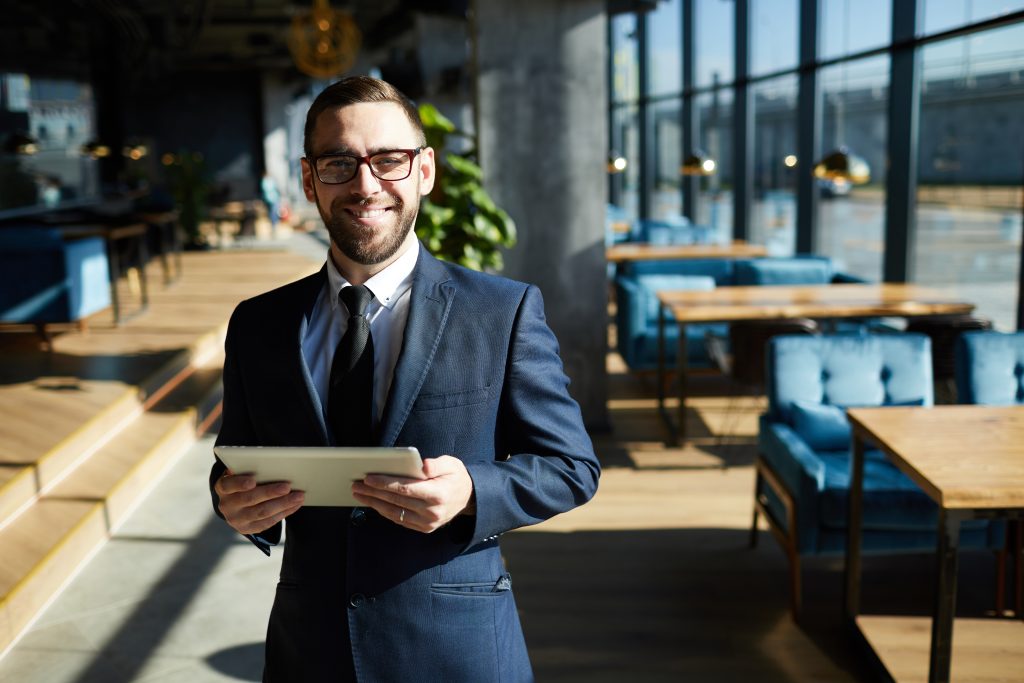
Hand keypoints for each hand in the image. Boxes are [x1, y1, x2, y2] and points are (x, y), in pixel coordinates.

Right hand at [215, 469, 304, 534]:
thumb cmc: (242, 481)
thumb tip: (271, 465)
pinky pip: (268, 522)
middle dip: (271, 492)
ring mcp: (236, 520)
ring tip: (298, 496)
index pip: (228, 485)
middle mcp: (226, 505)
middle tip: (287, 487)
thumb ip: (249, 469)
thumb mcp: (240, 473)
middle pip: (250, 499)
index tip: (252, 481)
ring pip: (262, 512)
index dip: (239, 483)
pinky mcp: (246, 529)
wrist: (234, 503)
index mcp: (222, 487)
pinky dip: (284, 513)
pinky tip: (295, 505)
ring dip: (283, 504)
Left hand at [352, 456, 474, 532]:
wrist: (469, 498)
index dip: (384, 483)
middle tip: (356, 485)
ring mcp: (427, 522)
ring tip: (359, 494)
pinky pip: (400, 520)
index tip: (368, 478)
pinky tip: (373, 503)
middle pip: (395, 501)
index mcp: (438, 494)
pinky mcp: (424, 528)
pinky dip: (384, 511)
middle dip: (373, 492)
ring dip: (374, 503)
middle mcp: (432, 511)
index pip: (405, 488)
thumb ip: (436, 464)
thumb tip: (422, 465)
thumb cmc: (456, 477)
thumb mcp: (451, 464)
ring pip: (394, 513)